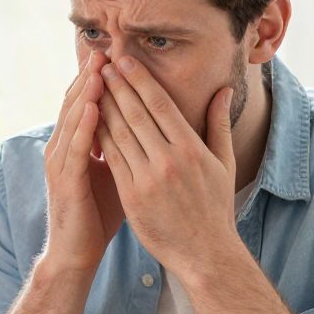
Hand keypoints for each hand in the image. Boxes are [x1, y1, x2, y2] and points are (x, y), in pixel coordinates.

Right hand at [39, 51, 124, 274]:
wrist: (77, 252)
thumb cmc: (98, 214)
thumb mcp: (116, 171)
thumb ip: (126, 144)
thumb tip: (149, 123)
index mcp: (76, 145)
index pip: (87, 103)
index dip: (100, 79)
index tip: (118, 55)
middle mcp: (63, 148)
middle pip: (76, 104)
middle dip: (90, 77)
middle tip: (105, 50)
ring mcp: (60, 164)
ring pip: (72, 121)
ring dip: (85, 94)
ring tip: (99, 69)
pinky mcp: (63, 182)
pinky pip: (74, 150)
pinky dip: (83, 128)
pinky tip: (93, 110)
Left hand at [96, 55, 236, 274]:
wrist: (205, 253)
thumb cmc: (215, 207)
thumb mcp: (224, 164)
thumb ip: (218, 124)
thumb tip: (222, 90)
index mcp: (191, 148)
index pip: (160, 104)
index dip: (139, 80)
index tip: (124, 61)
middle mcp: (168, 160)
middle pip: (136, 114)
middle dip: (116, 86)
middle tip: (101, 64)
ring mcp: (148, 179)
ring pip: (119, 134)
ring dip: (102, 107)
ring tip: (91, 87)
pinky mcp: (131, 197)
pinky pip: (111, 161)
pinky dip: (99, 139)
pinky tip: (89, 123)